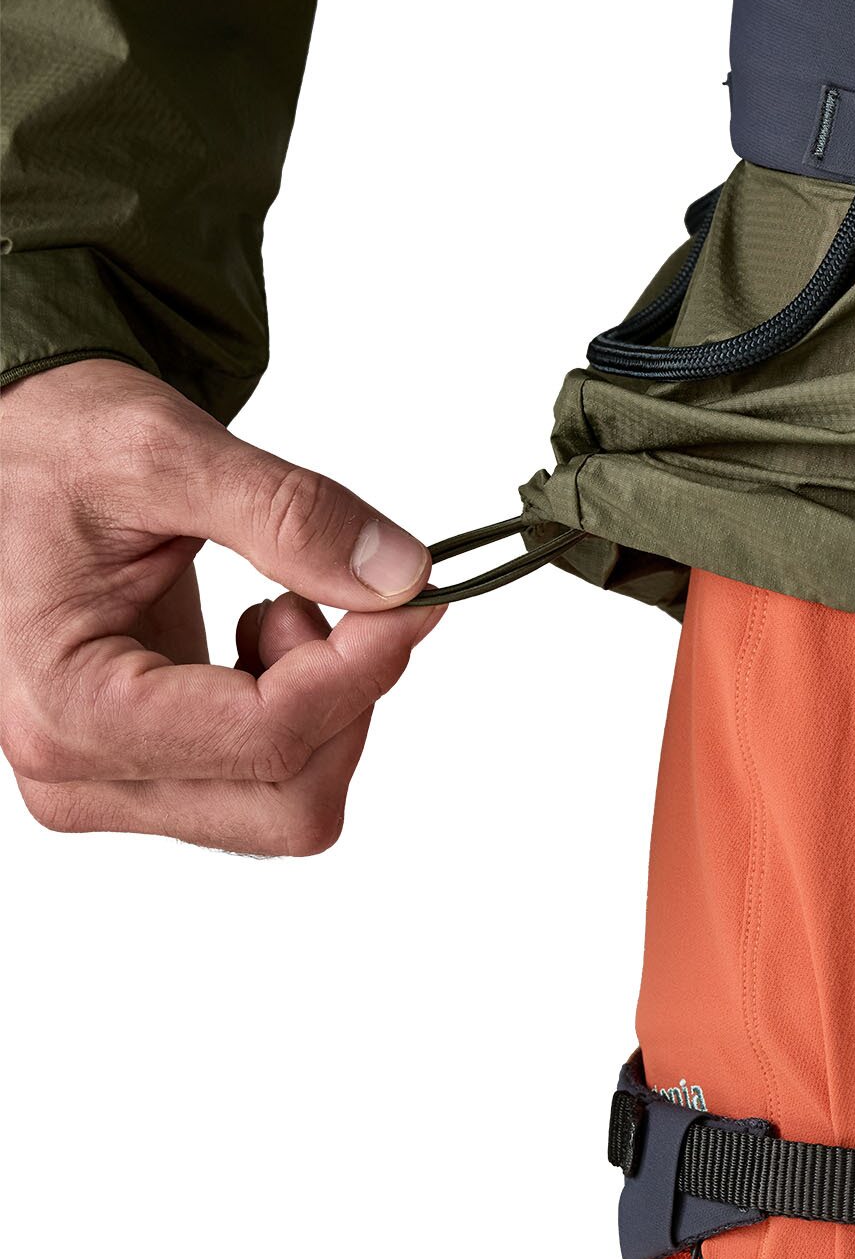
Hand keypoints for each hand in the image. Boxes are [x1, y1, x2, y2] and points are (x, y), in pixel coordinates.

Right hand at [1, 357, 443, 853]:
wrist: (14, 460)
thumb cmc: (58, 452)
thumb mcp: (165, 453)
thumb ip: (290, 514)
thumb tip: (404, 578)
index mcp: (67, 706)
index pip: (273, 737)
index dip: (366, 667)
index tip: (412, 597)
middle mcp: (81, 774)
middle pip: (294, 803)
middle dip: (343, 700)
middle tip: (316, 597)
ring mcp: (115, 787)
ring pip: (293, 806)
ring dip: (323, 708)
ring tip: (273, 609)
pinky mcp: (152, 776)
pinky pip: (276, 784)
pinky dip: (304, 714)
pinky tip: (256, 638)